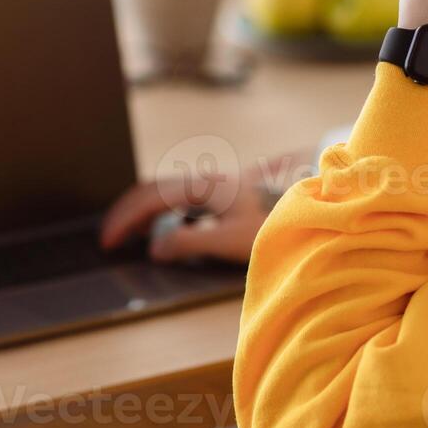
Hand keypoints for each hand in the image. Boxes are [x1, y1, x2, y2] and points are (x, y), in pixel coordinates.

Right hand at [99, 151, 312, 264]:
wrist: (319, 201)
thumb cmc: (277, 221)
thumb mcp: (232, 239)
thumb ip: (191, 243)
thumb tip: (154, 248)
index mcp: (202, 187)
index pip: (149, 199)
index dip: (124, 220)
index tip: (108, 242)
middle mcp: (207, 179)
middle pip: (154, 190)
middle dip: (128, 213)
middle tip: (110, 238)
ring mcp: (219, 183)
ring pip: (170, 191)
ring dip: (147, 211)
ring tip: (134, 235)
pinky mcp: (230, 191)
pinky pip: (186, 197)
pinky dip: (167, 212)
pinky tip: (175, 229)